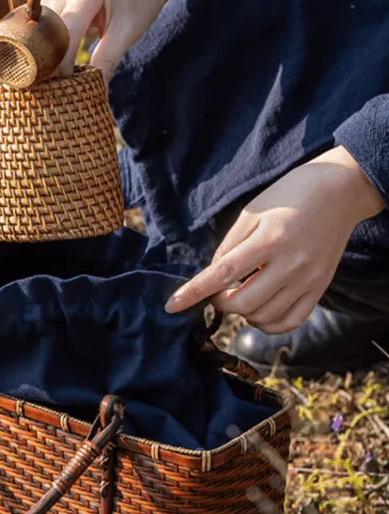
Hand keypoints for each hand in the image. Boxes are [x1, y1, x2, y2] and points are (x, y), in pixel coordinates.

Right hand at [42, 0, 192, 81]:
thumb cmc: (137, 4)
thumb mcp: (128, 32)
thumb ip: (107, 59)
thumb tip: (93, 89)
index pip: (66, 32)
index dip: (62, 62)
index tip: (64, 87)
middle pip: (48, 30)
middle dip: (52, 58)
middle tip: (57, 86)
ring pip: (42, 28)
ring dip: (48, 50)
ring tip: (57, 73)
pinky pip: (45, 23)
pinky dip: (50, 41)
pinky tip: (57, 56)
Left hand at [165, 147, 385, 333]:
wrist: (341, 190)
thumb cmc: (290, 195)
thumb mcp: (253, 211)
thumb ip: (230, 246)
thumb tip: (212, 277)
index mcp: (269, 239)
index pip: (223, 274)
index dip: (194, 292)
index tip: (172, 306)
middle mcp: (291, 264)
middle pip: (243, 303)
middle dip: (221, 302)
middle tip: (219, 291)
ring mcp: (308, 279)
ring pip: (264, 317)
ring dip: (243, 312)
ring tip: (242, 293)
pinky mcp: (320, 288)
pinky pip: (289, 322)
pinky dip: (268, 323)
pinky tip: (260, 309)